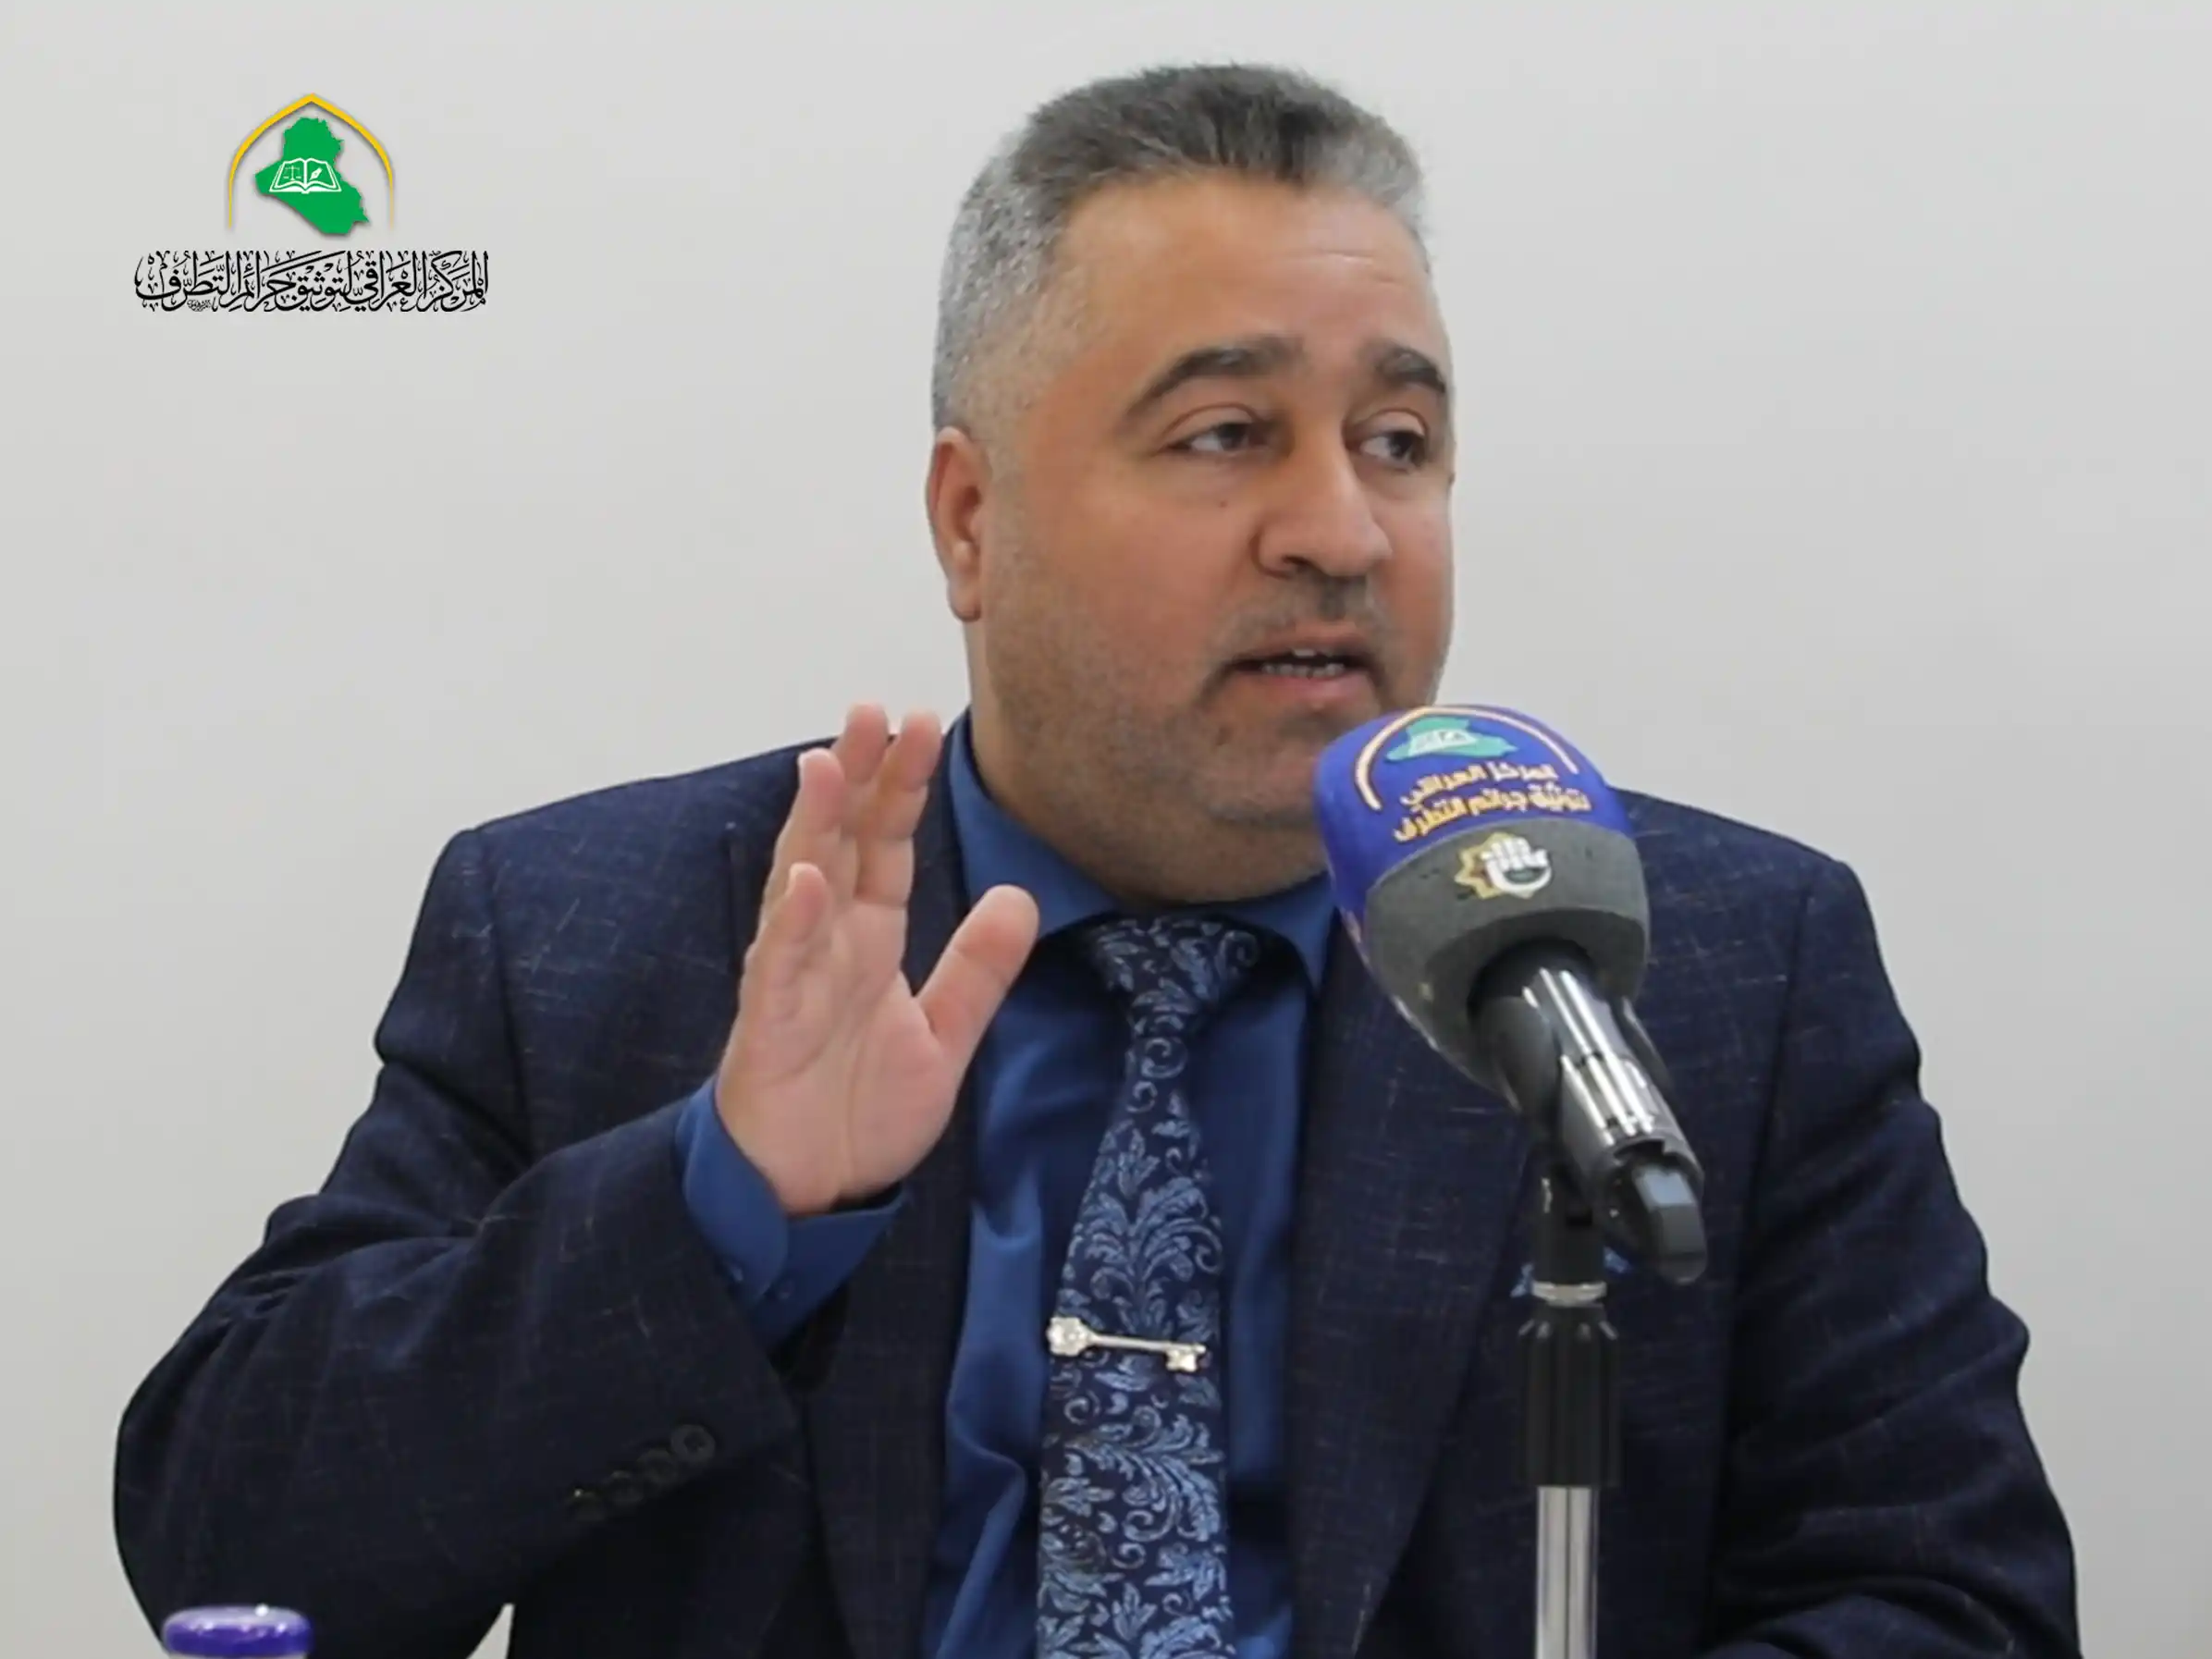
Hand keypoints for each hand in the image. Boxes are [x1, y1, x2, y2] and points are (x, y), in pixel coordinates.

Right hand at [716, 705, 1040, 1217]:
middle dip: (858, 777)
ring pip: (800, 884)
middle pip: (842, 844)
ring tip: (829, 764)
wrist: (809, 1193)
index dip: (903, 788)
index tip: (923, 724)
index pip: (888, 848)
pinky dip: (792, 923)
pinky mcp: (768, 1026)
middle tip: (873, 710)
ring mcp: (793, 979)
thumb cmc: (860, 1110)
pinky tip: (807, 881)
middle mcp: (828, 944)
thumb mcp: (945, 1036)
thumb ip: (978, 970)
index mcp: (870, 942)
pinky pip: (779, 966)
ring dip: (814, 824)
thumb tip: (1019, 896)